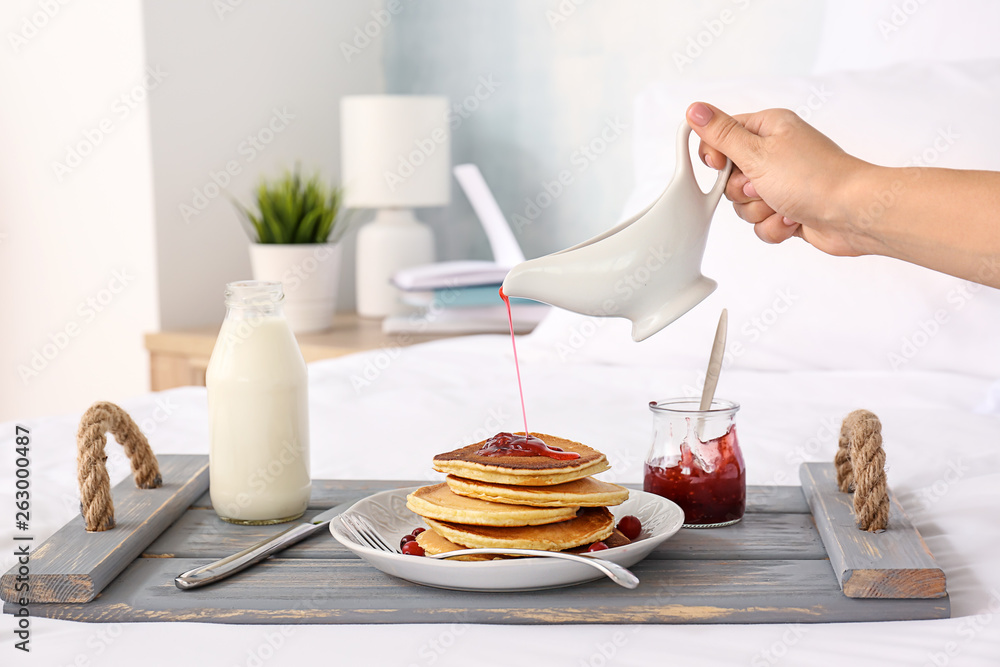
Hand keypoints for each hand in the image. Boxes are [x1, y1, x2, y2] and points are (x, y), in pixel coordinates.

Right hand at [686, 102, 869, 256]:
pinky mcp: (788, 209)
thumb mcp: (756, 152)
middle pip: (729, 176)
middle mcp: (775, 153)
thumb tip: (694, 110)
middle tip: (763, 186)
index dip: (716, 155)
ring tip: (782, 204)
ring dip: (758, 210)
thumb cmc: (814, 178)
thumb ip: (721, 134)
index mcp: (768, 129)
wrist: (852, 214)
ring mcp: (782, 183)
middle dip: (741, 190)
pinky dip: (773, 226)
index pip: (722, 135)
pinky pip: (760, 222)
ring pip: (743, 204)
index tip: (722, 165)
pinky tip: (793, 219)